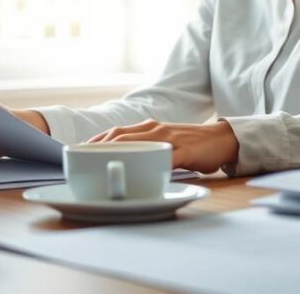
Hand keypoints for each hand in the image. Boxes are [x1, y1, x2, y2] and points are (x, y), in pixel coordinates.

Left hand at [87, 119, 238, 173]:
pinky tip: (138, 172)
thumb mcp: (164, 142)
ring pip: (138, 145)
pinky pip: (163, 158)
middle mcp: (155, 130)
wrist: (221, 139)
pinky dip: (149, 165)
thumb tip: (122, 161)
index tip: (78, 150)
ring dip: (117, 153)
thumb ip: (146, 148)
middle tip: (82, 159)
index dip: (96, 140)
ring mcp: (169, 140)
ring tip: (99, 164)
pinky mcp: (183, 152)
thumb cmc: (191, 144)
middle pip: (122, 136)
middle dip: (99, 147)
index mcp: (149, 128)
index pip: (117, 131)